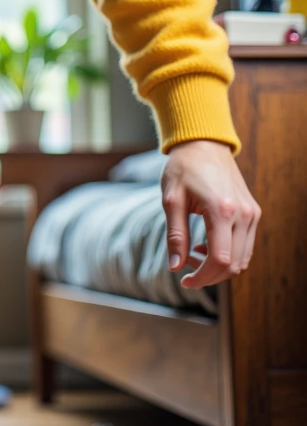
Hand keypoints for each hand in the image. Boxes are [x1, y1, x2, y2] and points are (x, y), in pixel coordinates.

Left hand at [160, 139, 259, 289]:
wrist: (204, 144)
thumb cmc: (183, 169)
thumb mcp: (171, 200)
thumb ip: (175, 235)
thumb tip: (175, 267)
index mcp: (222, 210)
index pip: (219, 260)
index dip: (202, 277)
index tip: (184, 280)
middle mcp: (243, 214)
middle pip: (233, 264)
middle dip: (209, 276)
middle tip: (185, 270)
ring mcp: (251, 213)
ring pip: (242, 258)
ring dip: (219, 267)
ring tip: (194, 255)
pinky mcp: (253, 212)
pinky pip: (246, 246)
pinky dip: (229, 255)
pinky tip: (207, 246)